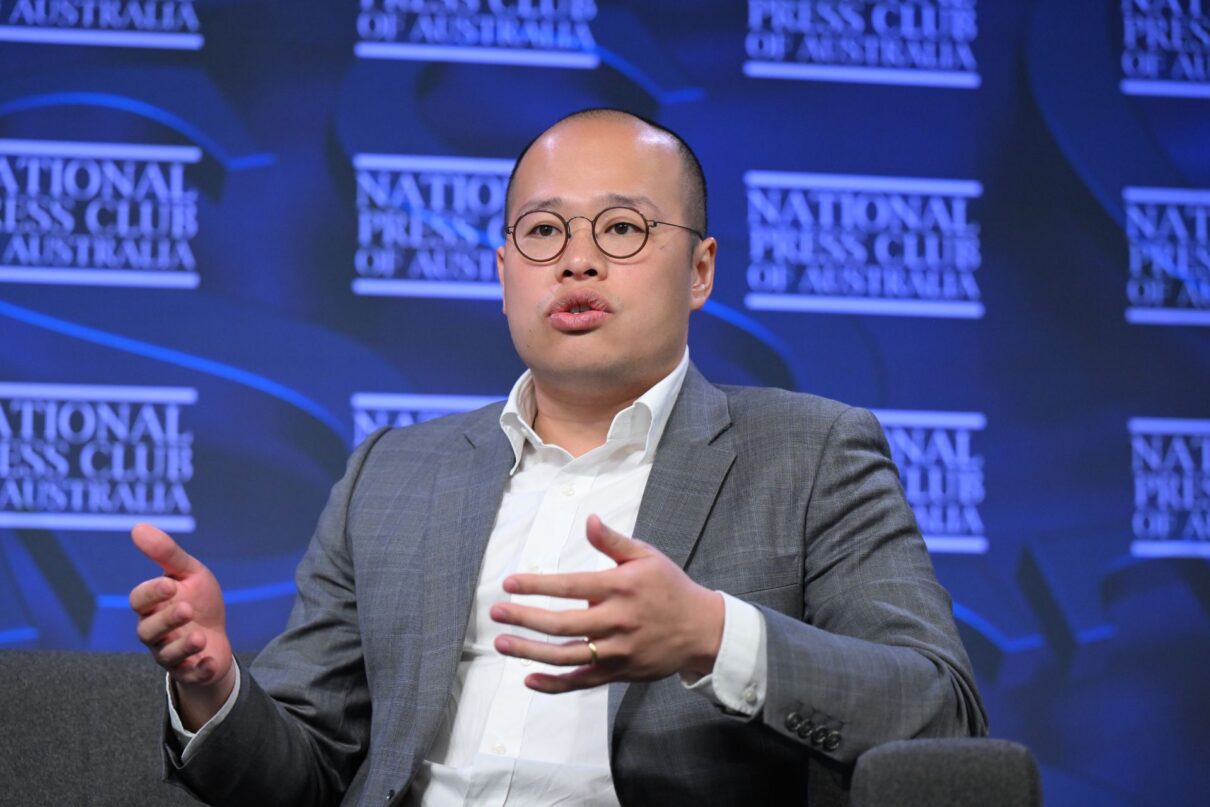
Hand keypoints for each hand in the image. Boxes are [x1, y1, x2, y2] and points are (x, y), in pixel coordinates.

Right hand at [129, 523, 234, 727]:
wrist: (217, 635)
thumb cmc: (199, 600)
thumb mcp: (189, 574)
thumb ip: (166, 554)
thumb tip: (138, 527)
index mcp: (152, 606)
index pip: (139, 600)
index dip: (151, 593)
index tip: (170, 584)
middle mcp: (154, 632)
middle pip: (147, 630)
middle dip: (167, 620)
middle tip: (187, 609)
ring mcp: (169, 654)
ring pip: (166, 655)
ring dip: (183, 646)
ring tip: (200, 636)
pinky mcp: (188, 671)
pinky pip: (189, 675)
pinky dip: (200, 670)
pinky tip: (211, 661)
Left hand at [490, 514, 723, 693]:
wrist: (702, 629)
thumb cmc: (670, 587)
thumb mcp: (647, 556)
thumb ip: (614, 541)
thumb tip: (589, 519)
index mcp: (620, 588)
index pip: (570, 586)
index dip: (537, 586)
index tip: (509, 584)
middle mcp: (616, 621)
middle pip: (562, 624)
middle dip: (525, 618)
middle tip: (496, 612)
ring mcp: (617, 651)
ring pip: (567, 656)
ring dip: (531, 652)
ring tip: (502, 644)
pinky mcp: (619, 672)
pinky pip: (581, 682)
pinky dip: (554, 684)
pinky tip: (529, 680)